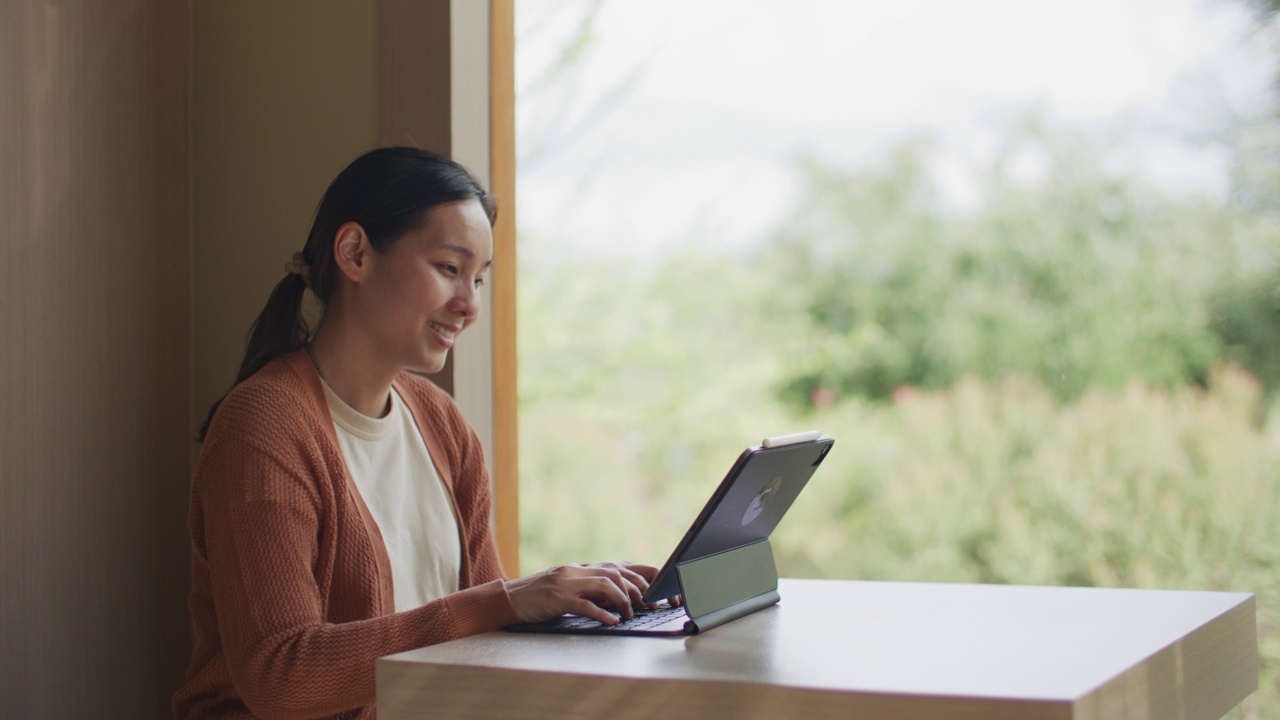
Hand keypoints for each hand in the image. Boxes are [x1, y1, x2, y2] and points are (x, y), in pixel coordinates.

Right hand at [505, 561, 659, 624]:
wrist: (510, 598)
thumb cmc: (541, 597)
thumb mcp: (570, 587)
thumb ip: (592, 588)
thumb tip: (621, 596)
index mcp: (582, 568)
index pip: (621, 566)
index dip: (643, 576)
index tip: (659, 590)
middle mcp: (577, 570)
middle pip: (618, 572)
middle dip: (639, 588)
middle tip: (649, 605)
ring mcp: (567, 583)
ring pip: (605, 584)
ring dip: (623, 600)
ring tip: (630, 614)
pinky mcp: (557, 599)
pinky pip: (584, 605)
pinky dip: (602, 613)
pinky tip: (612, 621)